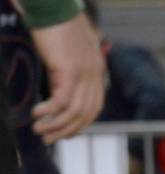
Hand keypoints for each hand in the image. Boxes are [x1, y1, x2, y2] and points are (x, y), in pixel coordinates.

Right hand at [30, 13, 105, 143]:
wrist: (53, 6)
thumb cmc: (57, 24)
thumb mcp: (70, 50)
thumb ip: (72, 67)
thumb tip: (62, 82)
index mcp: (97, 71)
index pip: (94, 107)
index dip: (81, 123)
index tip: (66, 133)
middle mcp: (95, 74)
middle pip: (85, 114)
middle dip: (67, 130)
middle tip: (49, 139)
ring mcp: (85, 73)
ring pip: (74, 112)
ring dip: (56, 125)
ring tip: (40, 131)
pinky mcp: (70, 70)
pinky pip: (62, 101)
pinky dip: (50, 111)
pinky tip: (37, 114)